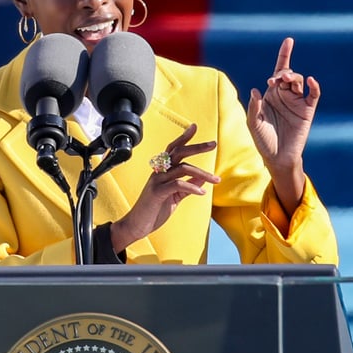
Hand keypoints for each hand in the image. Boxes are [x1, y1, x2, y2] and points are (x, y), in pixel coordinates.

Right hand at [110, 124, 218, 253]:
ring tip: (216, 180)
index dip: (183, 138)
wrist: (136, 226)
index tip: (194, 127)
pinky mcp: (157, 192)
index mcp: (162, 171)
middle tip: (213, 144)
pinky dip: (192, 187)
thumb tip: (203, 178)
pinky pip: (177, 184)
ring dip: (202, 173)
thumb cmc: (154, 210)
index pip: (173, 149)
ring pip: (182, 169)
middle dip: (197, 147)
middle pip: (178, 152)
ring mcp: (157, 181)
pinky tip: (202, 192)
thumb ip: (188, 186)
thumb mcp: (175, 197)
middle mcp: (159, 172)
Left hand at [247, 37, 319, 212]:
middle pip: (288, 74)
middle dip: (283, 72)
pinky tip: (311, 81)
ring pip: (299, 82)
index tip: (289, 41)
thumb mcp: (253, 124)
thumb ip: (253, 107)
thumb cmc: (263, 140)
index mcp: (271, 95)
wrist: (277, 157)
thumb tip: (256, 90)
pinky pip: (313, 95)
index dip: (284, 55)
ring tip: (287, 80)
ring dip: (293, 77)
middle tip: (277, 79)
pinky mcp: (307, 111)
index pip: (278, 71)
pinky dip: (314, 86)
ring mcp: (297, 102)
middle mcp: (284, 95)